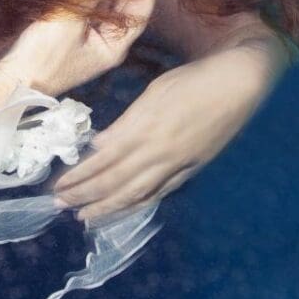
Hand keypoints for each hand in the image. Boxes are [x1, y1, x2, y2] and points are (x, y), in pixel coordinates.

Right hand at [0, 0, 160, 97]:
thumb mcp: (70, 18)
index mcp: (115, 47)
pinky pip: (93, 6)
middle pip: (128, 3)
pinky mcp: (74, 36)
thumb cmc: (42, 57)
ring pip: (111, 3)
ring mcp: (91, 41)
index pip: (143, 6)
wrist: (13, 83)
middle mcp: (108, 44)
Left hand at [51, 33, 286, 220]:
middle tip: (60, 206)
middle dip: (85, 196)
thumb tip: (98, 146)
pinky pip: (161, 192)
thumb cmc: (195, 81)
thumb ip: (125, 124)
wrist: (241, 85)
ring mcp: (177, 164)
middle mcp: (159, 153)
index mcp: (145, 130)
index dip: (79, 177)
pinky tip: (126, 209)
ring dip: (108, 208)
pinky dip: (139, 204)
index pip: (103, 161)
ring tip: (85, 218)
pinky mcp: (192, 169)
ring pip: (137, 194)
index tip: (57, 186)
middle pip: (115, 182)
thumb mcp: (154, 93)